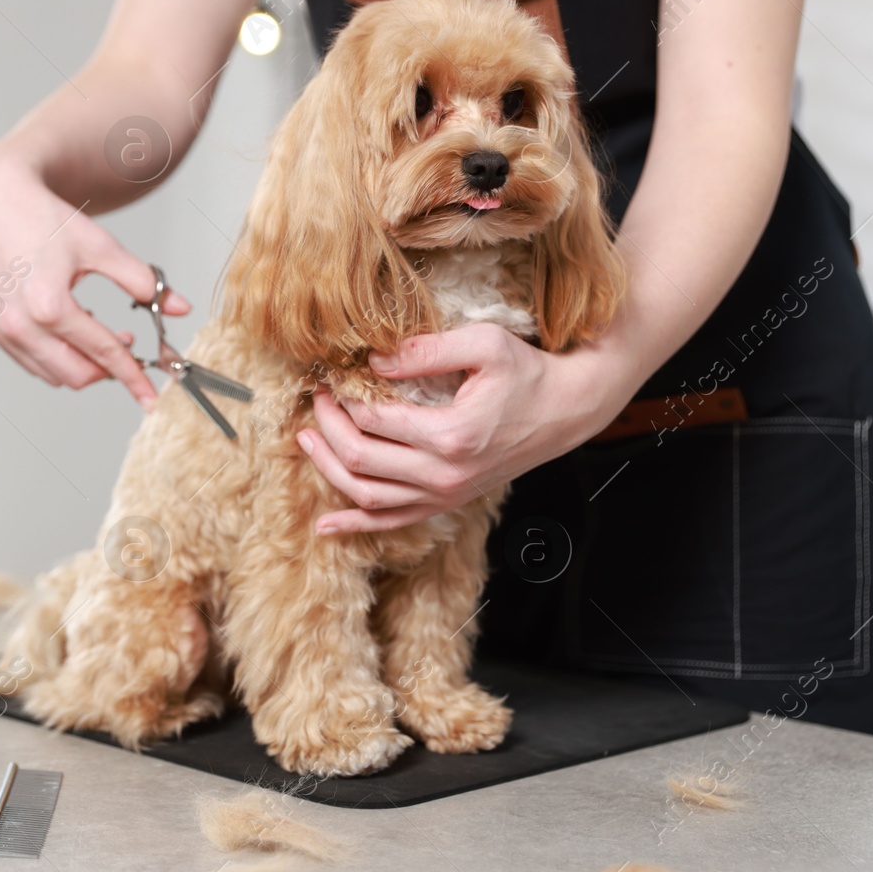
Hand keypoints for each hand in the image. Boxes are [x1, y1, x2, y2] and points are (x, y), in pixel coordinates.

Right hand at [0, 160, 188, 407]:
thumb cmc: (43, 217)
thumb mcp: (101, 246)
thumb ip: (142, 281)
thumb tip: (179, 308)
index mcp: (49, 305)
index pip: (103, 353)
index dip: (133, 376)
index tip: (151, 396)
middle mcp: (19, 324)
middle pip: (78, 376)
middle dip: (109, 371)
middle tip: (130, 346)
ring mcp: (1, 330)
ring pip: (53, 375)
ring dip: (82, 364)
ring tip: (99, 331)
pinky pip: (30, 361)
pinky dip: (56, 356)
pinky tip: (71, 327)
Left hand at [296, 324, 615, 533]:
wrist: (565, 412)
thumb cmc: (526, 373)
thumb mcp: (484, 345)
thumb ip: (426, 351)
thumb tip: (373, 359)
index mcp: (451, 435)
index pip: (372, 420)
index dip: (343, 398)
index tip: (331, 375)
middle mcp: (444, 475)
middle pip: (359, 459)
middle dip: (327, 427)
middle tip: (317, 398)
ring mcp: (445, 495)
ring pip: (367, 496)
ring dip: (328, 468)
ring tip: (307, 439)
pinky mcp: (447, 503)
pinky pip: (392, 522)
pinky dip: (355, 526)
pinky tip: (325, 526)